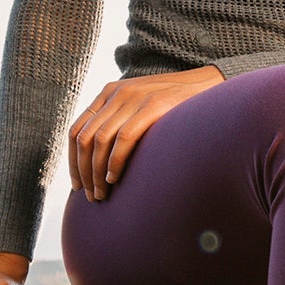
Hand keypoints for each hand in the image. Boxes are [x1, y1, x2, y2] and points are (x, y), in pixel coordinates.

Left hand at [67, 66, 223, 201]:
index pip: (76, 130)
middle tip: (90, 196)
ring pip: (99, 140)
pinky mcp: (153, 106)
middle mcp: (117, 93)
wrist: (211, 88)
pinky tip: (114, 178)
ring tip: (102, 193)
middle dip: (83, 171)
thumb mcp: (142, 108)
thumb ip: (121, 123)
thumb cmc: (177, 108)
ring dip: (96, 172)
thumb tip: (101, 160)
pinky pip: (123, 138)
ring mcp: (134, 98)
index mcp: (109, 93)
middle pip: (84, 138)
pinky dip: (115, 161)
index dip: (72, 161)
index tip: (78, 185)